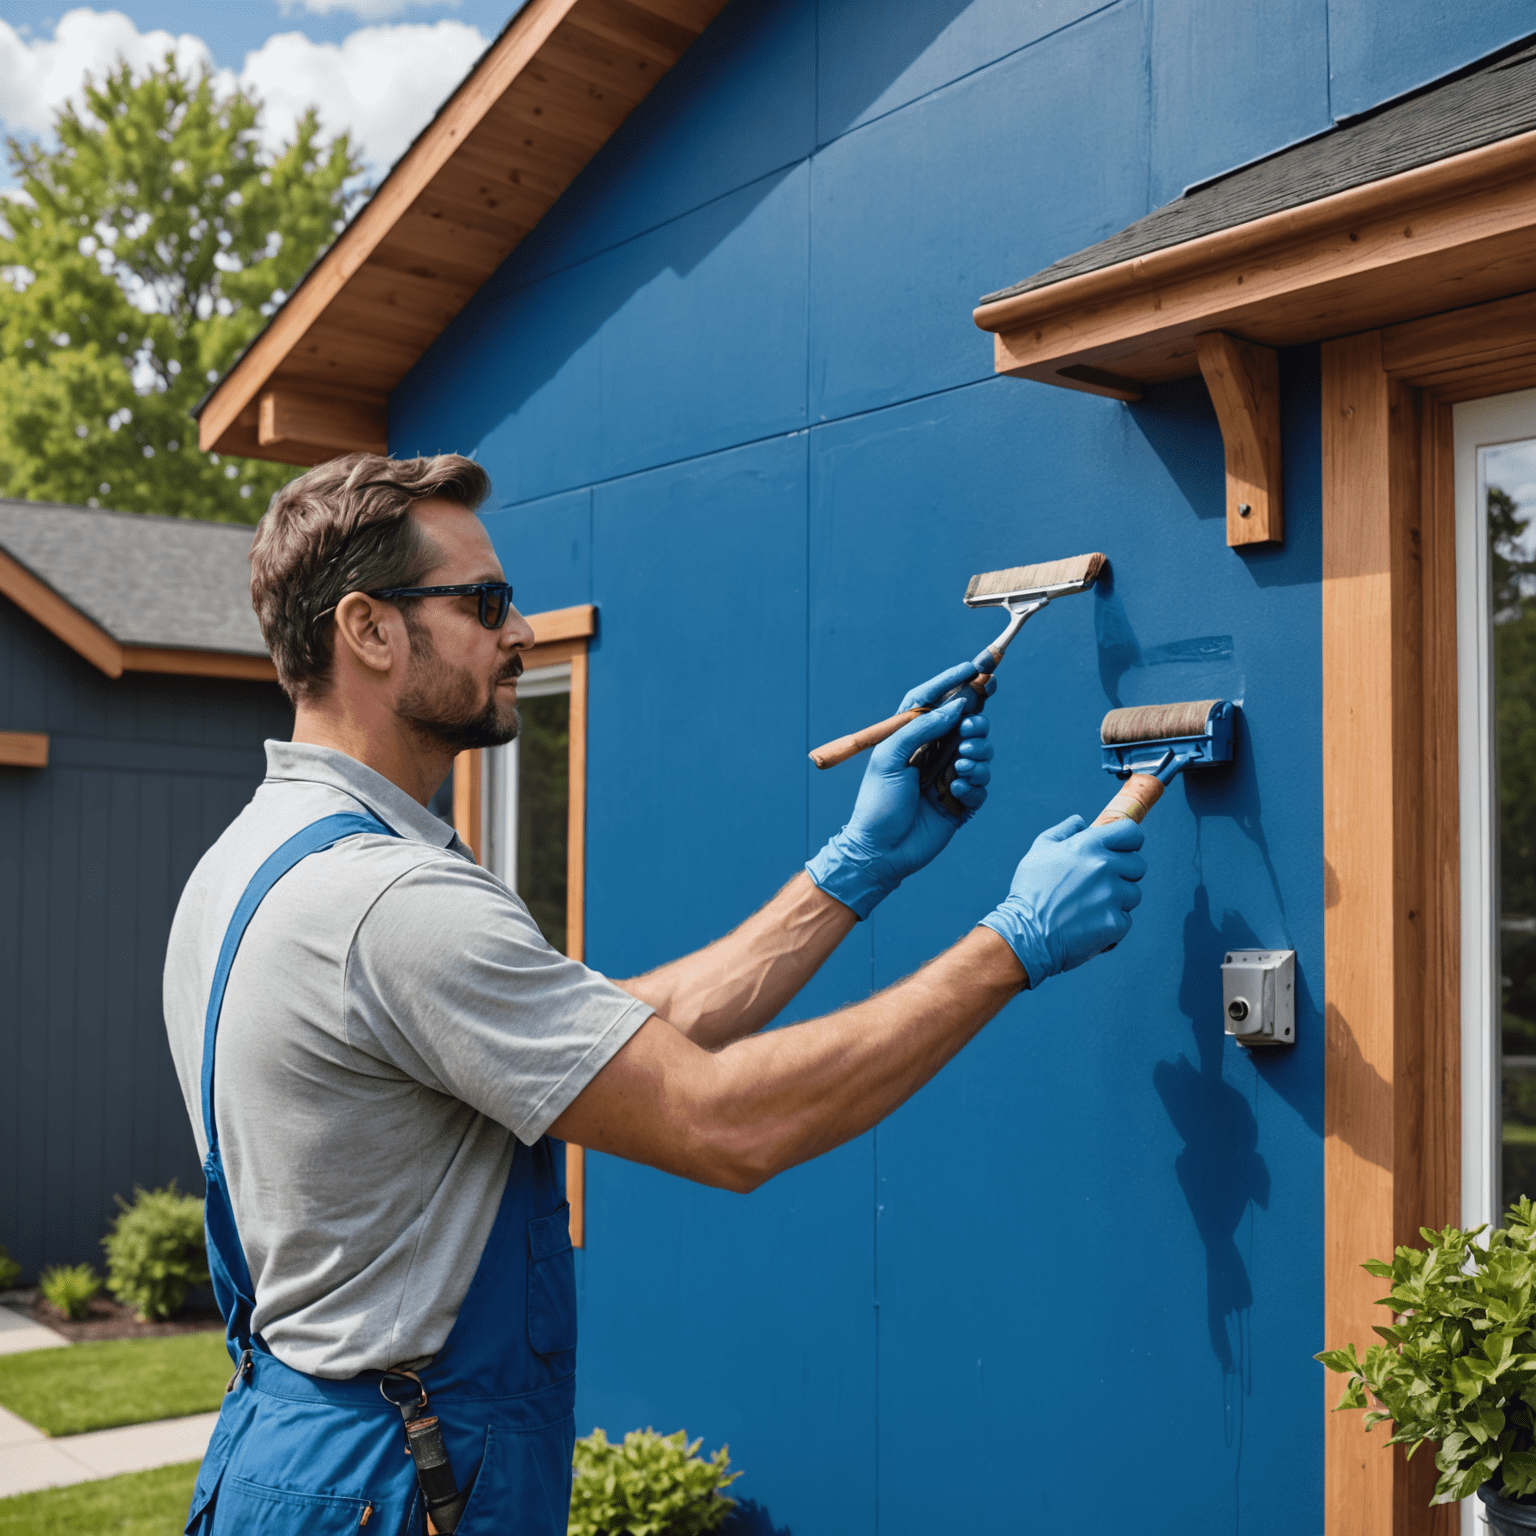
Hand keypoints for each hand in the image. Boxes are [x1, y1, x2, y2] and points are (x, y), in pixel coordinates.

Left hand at [806, 661, 994, 918]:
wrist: (881, 851)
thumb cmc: (878, 802)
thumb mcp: (891, 758)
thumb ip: (922, 728)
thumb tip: (956, 707)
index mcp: (912, 737)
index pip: (935, 701)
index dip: (954, 681)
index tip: (976, 667)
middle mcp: (933, 753)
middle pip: (969, 724)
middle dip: (975, 725)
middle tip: (969, 733)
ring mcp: (948, 776)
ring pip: (982, 753)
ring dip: (977, 756)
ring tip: (960, 768)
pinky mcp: (960, 802)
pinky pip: (981, 785)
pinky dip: (973, 786)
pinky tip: (954, 793)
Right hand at [979, 815, 1145, 986]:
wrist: (1026, 934)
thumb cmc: (1030, 892)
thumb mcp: (1039, 851)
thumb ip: (1063, 831)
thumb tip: (1081, 823)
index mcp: (1088, 845)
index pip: (1131, 833)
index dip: (1129, 843)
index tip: (1122, 852)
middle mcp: (1104, 867)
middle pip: (1138, 865)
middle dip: (1124, 874)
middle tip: (1099, 886)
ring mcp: (1112, 895)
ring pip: (1133, 894)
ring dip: (1117, 901)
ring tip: (1089, 908)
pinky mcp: (1115, 922)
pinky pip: (1125, 920)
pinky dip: (1111, 924)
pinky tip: (1088, 925)